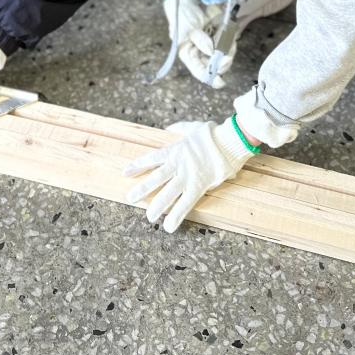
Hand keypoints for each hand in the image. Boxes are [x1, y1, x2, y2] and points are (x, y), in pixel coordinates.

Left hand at [124, 119, 253, 232]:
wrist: (228, 140)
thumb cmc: (212, 134)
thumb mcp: (192, 128)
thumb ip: (180, 128)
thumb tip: (170, 127)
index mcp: (175, 150)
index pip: (152, 158)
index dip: (138, 165)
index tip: (126, 172)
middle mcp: (177, 164)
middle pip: (156, 178)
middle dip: (142, 189)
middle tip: (130, 198)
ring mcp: (187, 176)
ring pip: (168, 193)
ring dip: (157, 206)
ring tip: (148, 217)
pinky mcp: (198, 185)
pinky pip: (185, 203)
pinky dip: (177, 215)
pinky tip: (169, 227)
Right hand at [163, 0, 232, 88]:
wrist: (187, 3)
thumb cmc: (182, 17)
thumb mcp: (188, 28)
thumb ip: (200, 39)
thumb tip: (211, 51)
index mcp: (189, 55)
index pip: (200, 72)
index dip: (210, 78)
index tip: (220, 81)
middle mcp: (201, 54)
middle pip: (215, 67)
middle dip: (223, 64)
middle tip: (227, 57)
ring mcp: (211, 47)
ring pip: (224, 57)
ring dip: (229, 52)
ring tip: (228, 41)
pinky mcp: (218, 39)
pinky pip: (228, 45)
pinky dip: (231, 42)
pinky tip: (229, 35)